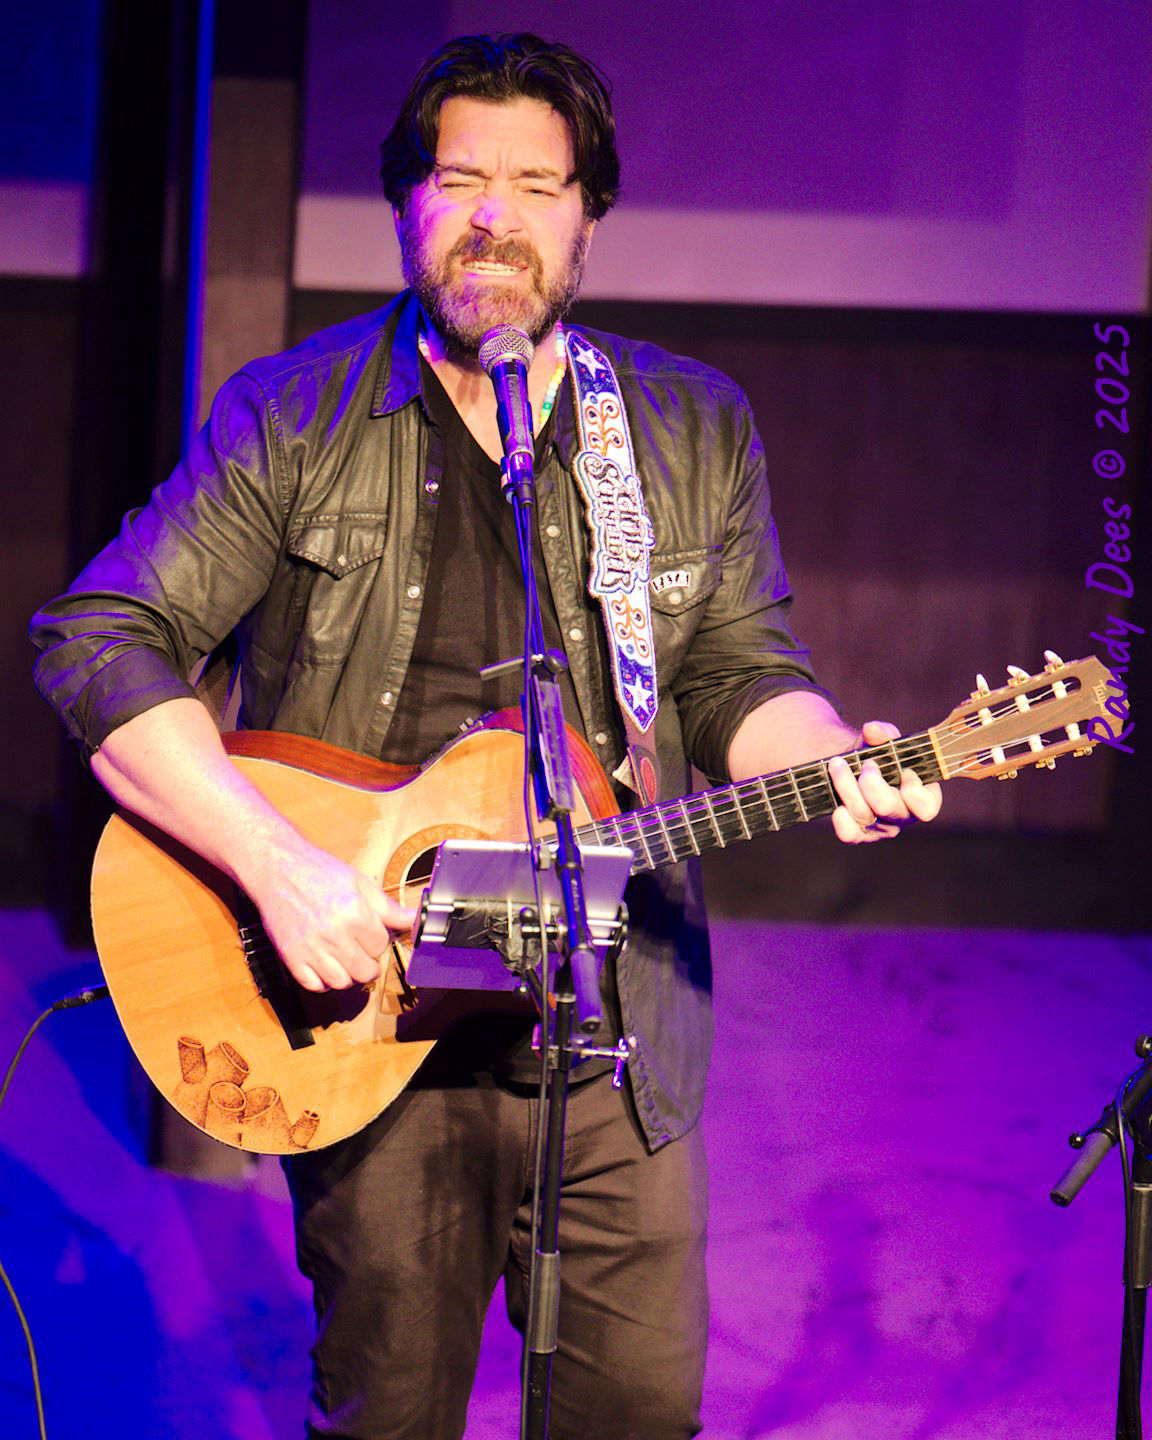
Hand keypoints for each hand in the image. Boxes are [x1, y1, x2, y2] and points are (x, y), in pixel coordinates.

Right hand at [250, 844, 415, 991]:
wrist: (278, 868)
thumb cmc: (319, 872)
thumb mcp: (360, 883)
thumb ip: (388, 908)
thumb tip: (416, 919)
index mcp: (354, 913)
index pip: (381, 945)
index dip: (378, 939)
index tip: (370, 932)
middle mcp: (333, 933)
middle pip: (366, 970)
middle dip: (368, 961)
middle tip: (360, 948)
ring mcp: (310, 948)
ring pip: (342, 982)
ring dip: (347, 974)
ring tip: (344, 957)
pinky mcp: (291, 956)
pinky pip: (315, 985)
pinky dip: (323, 981)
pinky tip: (325, 964)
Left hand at [827, 720, 942, 844]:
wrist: (849, 767)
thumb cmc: (876, 754)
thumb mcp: (882, 740)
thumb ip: (883, 733)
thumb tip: (873, 730)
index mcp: (921, 795)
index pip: (927, 808)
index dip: (914, 792)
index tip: (904, 771)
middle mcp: (902, 815)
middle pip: (889, 808)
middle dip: (872, 782)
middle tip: (866, 764)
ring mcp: (880, 827)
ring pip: (864, 815)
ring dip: (846, 786)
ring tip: (837, 765)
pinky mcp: (859, 833)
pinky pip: (850, 835)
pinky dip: (841, 821)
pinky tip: (837, 806)